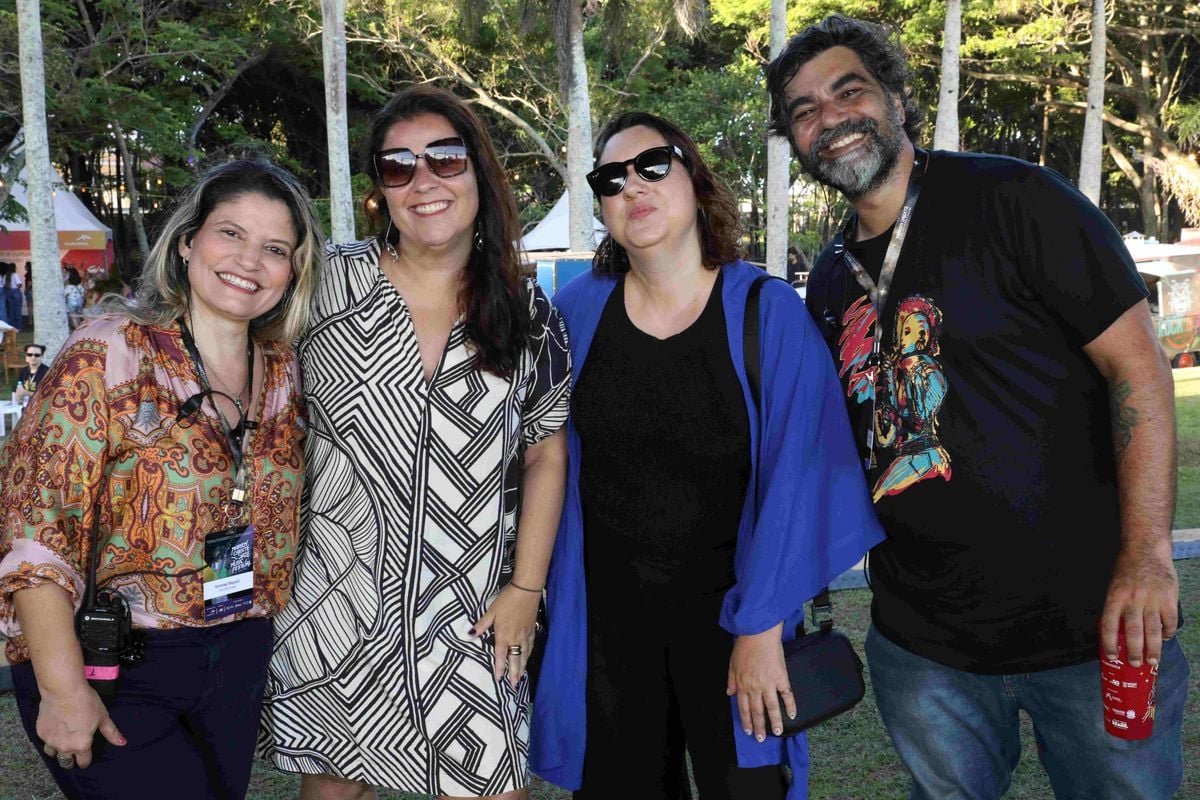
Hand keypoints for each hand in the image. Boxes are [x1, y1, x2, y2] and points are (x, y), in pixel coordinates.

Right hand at [37, 682, 125, 768]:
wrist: (63, 690)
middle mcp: (64, 747)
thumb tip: (122, 743)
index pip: (83, 763)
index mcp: (81, 745)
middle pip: (66, 762)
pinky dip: (50, 738)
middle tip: (74, 753)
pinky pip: (45, 741)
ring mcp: (50, 741)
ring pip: (52, 754)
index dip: (86, 761)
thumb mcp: (102, 717)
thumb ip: (111, 732)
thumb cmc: (86, 702)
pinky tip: (55, 730)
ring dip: (58, 751)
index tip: (86, 758)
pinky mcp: (40, 733)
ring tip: (63, 743)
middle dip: (70, 760)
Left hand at [471, 584, 540, 687]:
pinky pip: (530, 646)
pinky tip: (528, 657)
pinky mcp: (532, 629)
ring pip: (524, 654)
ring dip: (522, 666)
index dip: (500, 668)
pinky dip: (529, 654)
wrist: (526, 591)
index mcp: (503, 635)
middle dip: (515, 673)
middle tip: (514, 685)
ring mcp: (525, 635)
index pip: (500, 655)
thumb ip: (482, 624)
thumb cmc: (506, 601)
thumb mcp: (492, 611)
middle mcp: (515, 638)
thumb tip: (469, 634)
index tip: (499, 679)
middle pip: (515, 659)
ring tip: (521, 677)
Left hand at [726, 622, 794, 740]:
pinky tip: (792, 715)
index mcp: (742, 684)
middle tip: (762, 739)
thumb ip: (731, 680)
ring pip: (772, 708)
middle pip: (757, 711)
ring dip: (775, 722)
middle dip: (759, 727)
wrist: (759, 633)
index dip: (746, 721)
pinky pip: (787, 695)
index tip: (749, 731)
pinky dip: (790, 706)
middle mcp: (755, 687)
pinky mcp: (781, 678)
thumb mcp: (732, 663)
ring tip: (777, 732)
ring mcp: (768, 684)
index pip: (743, 708)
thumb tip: (729, 693)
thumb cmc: (745, 646)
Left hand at [1100, 543, 1177, 667]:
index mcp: (1114, 597)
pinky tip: (1166, 638)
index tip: (1111, 656)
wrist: (1146, 550)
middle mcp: (1132, 600)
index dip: (1109, 643)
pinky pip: (1169, 621)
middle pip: (1133, 632)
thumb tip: (1116, 632)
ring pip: (1153, 630)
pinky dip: (1168, 632)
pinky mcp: (1168, 598)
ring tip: (1152, 660)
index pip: (1108, 625)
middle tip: (1135, 664)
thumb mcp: (1113, 586)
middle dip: (1134, 651)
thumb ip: (1116, 607)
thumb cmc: (1126, 570)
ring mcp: (1152, 599)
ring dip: (1153, 648)